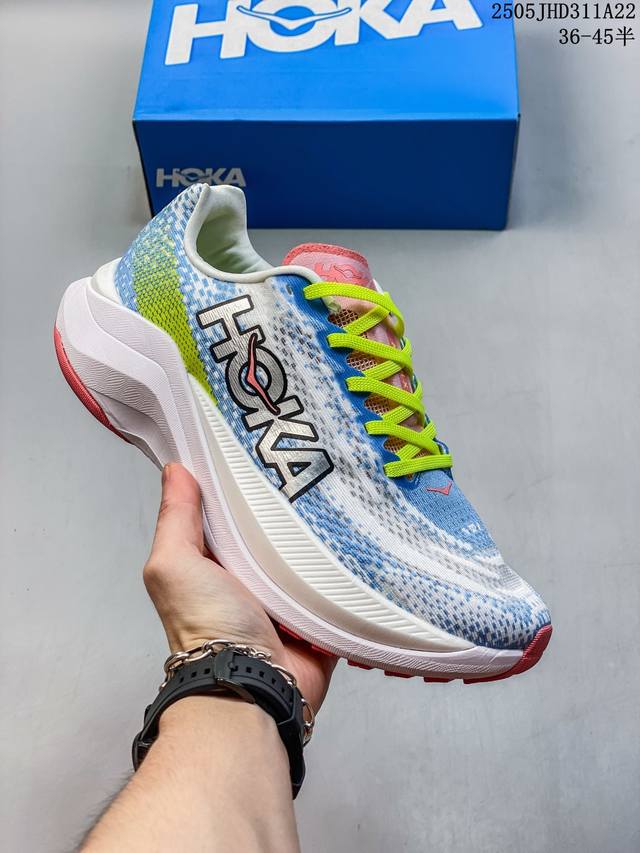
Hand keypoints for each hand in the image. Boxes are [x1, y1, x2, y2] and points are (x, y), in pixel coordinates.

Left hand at [143, 463, 335, 710]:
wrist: (252, 687)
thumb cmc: (207, 625)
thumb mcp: (175, 565)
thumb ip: (176, 519)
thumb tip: (175, 469)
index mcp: (216, 562)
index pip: (231, 511)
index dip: (242, 481)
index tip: (264, 445)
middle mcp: (252, 577)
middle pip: (275, 529)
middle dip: (292, 503)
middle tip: (317, 459)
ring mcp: (289, 597)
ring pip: (310, 553)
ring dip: (323, 532)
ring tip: (345, 485)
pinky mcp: (322, 614)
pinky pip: (339, 582)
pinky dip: (349, 564)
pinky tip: (364, 528)